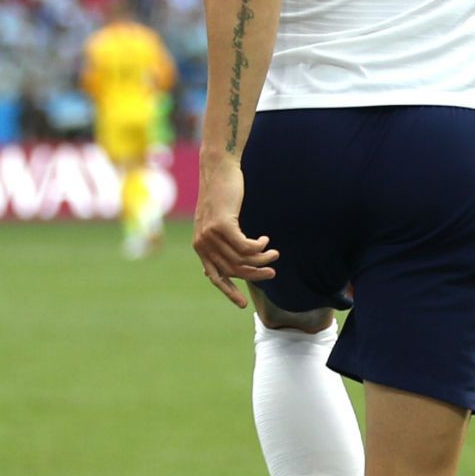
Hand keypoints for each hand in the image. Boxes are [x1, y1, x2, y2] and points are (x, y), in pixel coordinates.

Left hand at [191, 159, 276, 308]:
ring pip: (242, 259)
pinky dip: (259, 247)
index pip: (215, 276)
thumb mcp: (217, 223)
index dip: (229, 291)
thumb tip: (214, 271)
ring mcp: (210, 235)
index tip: (243, 305)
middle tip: (272, 272)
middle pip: (234, 270)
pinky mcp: (222, 225)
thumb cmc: (220, 196)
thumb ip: (218, 244)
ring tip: (274, 254)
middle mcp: (202, 243)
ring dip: (262, 259)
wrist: (218, 170)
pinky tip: (266, 240)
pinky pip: (246, 247)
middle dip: (256, 274)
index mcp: (200, 246)